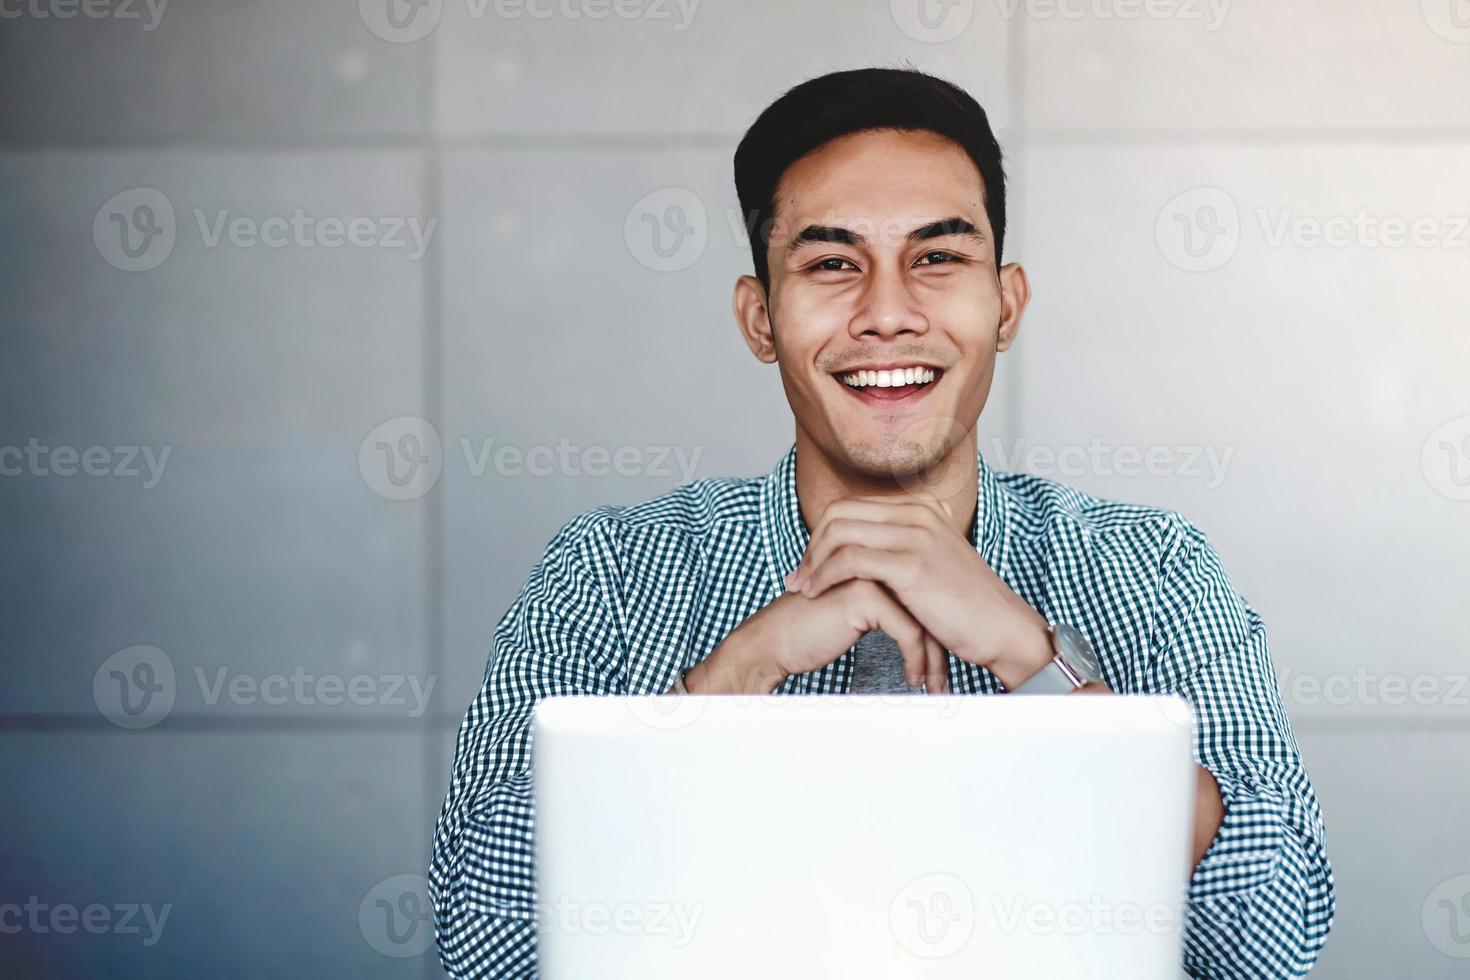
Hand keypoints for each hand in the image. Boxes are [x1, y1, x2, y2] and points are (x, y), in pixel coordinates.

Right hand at [684, 579, 950, 694]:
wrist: (773, 642)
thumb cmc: (810, 630)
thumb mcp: (858, 612)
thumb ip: (888, 604)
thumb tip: (928, 628)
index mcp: (877, 555)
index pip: (925, 589)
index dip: (938, 627)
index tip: (945, 661)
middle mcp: (876, 557)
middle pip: (928, 601)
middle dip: (942, 645)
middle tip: (945, 679)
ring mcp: (870, 573)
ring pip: (923, 618)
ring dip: (932, 659)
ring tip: (934, 686)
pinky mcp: (864, 596)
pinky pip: (908, 632)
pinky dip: (915, 661)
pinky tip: (913, 680)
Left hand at [785, 495, 1052, 689]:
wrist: (1001, 628)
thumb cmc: (966, 605)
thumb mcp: (933, 561)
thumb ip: (902, 547)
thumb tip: (863, 550)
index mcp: (921, 507)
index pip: (852, 506)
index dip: (822, 534)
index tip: (809, 563)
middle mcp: (918, 512)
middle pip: (839, 513)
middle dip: (811, 545)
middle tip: (797, 576)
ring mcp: (916, 535)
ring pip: (839, 533)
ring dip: (812, 562)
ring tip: (800, 588)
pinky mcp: (912, 564)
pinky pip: (850, 561)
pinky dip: (824, 576)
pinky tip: (815, 594)